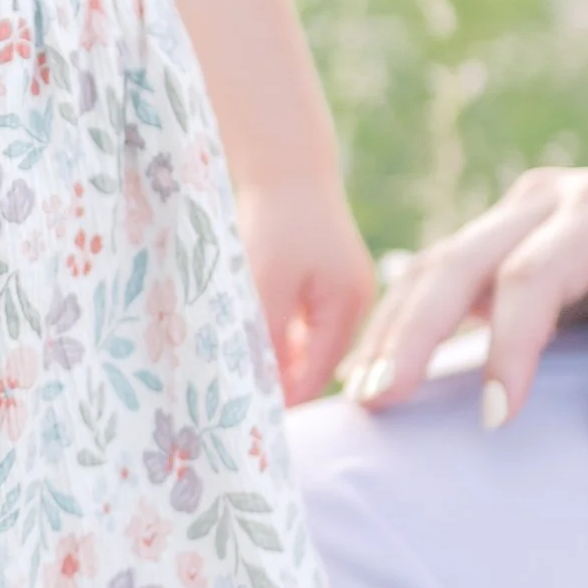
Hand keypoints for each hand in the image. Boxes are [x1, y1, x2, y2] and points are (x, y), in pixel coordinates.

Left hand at [235, 172, 375, 407]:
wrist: (283, 164)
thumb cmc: (275, 222)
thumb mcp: (266, 284)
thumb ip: (265, 338)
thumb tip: (259, 393)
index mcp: (347, 306)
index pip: (314, 376)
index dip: (281, 401)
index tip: (244, 423)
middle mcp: (352, 304)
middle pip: (313, 366)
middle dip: (279, 385)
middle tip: (236, 409)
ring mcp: (341, 292)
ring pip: (304, 348)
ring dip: (274, 362)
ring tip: (235, 379)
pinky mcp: (323, 282)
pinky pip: (300, 326)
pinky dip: (276, 338)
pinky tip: (247, 343)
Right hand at [346, 160, 587, 446]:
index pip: (535, 276)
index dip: (510, 346)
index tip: (497, 418)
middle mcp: (550, 200)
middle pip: (460, 260)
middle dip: (414, 332)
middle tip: (379, 401)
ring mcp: (517, 212)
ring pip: (435, 263)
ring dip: (394, 329)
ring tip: (362, 396)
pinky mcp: (498, 235)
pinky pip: (438, 274)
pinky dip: (403, 322)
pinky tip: (376, 371)